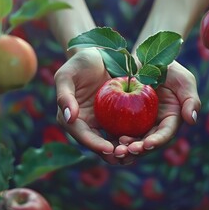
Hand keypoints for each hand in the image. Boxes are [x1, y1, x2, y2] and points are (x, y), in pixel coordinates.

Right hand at [54, 49, 129, 163]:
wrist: (98, 53)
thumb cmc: (79, 63)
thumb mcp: (67, 75)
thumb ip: (64, 96)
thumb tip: (68, 118)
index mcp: (71, 118)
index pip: (82, 135)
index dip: (94, 144)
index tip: (108, 149)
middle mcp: (86, 124)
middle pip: (98, 145)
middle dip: (111, 153)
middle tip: (125, 156)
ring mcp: (102, 122)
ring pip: (112, 142)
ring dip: (123, 150)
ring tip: (136, 152)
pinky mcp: (116, 117)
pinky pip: (124, 130)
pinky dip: (132, 137)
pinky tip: (144, 140)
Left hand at [117, 61, 200, 162]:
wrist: (143, 58)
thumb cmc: (168, 67)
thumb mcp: (183, 79)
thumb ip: (191, 99)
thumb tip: (192, 120)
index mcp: (170, 120)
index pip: (164, 134)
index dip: (156, 141)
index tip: (147, 144)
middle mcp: (154, 125)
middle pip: (147, 143)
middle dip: (138, 149)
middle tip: (127, 151)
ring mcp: (138, 123)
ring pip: (132, 141)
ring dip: (125, 149)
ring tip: (116, 150)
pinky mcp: (123, 119)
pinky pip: (117, 131)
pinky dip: (112, 139)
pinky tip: (106, 140)